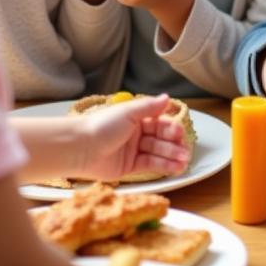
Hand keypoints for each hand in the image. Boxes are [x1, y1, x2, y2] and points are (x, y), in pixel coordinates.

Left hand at [73, 94, 192, 181]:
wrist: (80, 149)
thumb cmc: (102, 126)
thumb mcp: (128, 113)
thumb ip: (149, 107)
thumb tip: (167, 97)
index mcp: (135, 118)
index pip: (159, 122)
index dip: (170, 128)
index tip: (180, 133)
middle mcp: (136, 134)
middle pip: (160, 139)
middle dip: (174, 144)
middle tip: (186, 150)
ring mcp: (133, 151)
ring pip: (157, 153)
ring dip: (172, 157)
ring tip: (185, 162)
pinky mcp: (130, 167)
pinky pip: (150, 165)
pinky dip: (163, 167)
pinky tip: (175, 168)